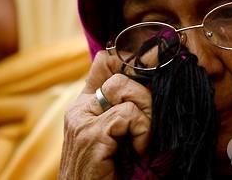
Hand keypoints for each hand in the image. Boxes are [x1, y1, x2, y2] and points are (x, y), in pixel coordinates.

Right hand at [59, 51, 151, 179]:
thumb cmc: (108, 172)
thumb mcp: (118, 135)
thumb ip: (124, 110)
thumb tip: (148, 83)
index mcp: (84, 105)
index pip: (104, 62)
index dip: (131, 61)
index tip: (152, 68)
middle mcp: (79, 109)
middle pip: (119, 74)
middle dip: (145, 95)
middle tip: (148, 124)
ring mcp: (81, 121)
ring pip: (123, 88)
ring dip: (145, 114)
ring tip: (142, 139)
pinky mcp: (91, 135)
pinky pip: (127, 114)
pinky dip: (142, 131)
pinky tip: (138, 149)